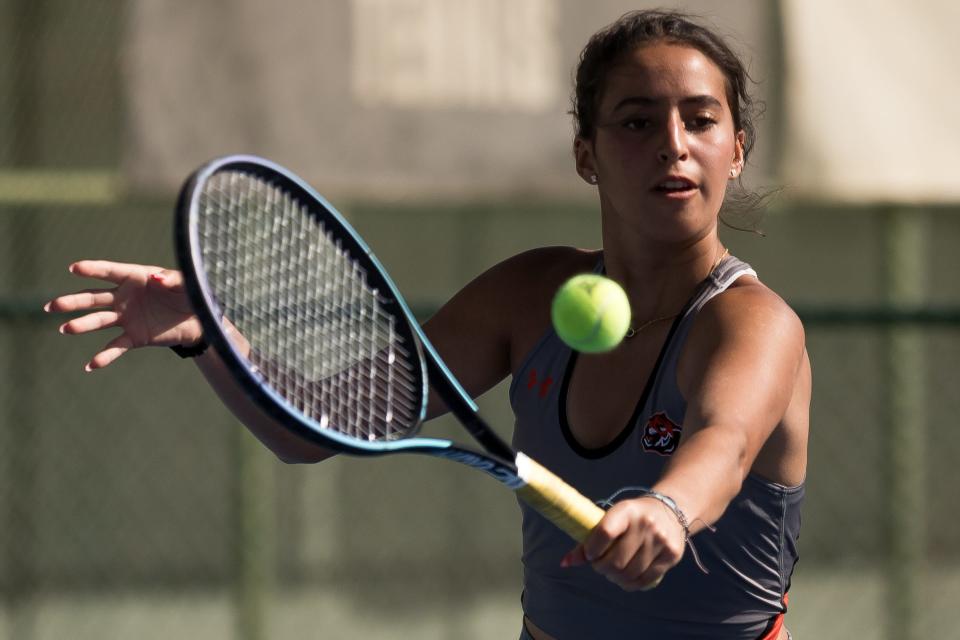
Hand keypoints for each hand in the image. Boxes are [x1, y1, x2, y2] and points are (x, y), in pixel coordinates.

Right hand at [44, 260, 202, 370]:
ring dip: (82, 325)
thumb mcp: (186, 284)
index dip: (92, 269)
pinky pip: (116, 346)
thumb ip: (172, 280)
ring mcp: (127, 317)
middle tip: (52, 306)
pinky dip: (104, 356)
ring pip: (99, 320)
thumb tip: (157, 279)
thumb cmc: (190, 294)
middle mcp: (125, 297)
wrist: (199, 320)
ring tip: (66, 329)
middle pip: (94, 298)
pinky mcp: (135, 336)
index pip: (109, 272)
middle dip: (73, 302)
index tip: (74, 268)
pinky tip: (90, 365)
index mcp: (135, 278)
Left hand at [560, 497, 685, 590]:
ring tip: (614, 572)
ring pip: (630, 573)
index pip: (604, 533)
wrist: (669, 510)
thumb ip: (589, 540)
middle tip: (601, 566)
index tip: (591, 555)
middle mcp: (645, 524)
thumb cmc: (631, 517)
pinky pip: (645, 580)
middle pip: (616, 561)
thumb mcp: (611, 519)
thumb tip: (565, 563)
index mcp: (626, 510)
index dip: (592, 550)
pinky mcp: (672, 554)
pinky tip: (627, 578)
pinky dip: (631, 584)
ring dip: (616, 578)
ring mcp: (660, 540)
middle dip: (603, 569)